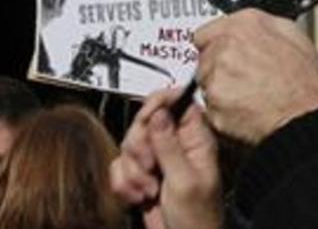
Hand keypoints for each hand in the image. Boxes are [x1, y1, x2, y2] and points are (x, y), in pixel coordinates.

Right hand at [109, 88, 221, 228]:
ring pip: (129, 144)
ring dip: (132, 170)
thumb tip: (161, 112)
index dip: (159, 103)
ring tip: (150, 188)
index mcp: (195, 140)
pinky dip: (123, 183)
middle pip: (145, 121)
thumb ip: (170, 145)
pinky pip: (119, 166)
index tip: (146, 119)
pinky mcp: (141, 176)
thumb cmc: (198, 220)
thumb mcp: (184, 181)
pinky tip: (139, 196)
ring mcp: (157, 161)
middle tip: (151, 167)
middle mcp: (176, 146)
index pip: (178, 101)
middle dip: (140, 146)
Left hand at [194, 9, 317, 143]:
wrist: (306, 117)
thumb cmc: (306, 83)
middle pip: (204, 57)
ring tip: (248, 95)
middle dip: (218, 68)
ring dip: (220, 89)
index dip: (215, 45)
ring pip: (205, 82)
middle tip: (243, 79)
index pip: (206, 32)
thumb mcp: (294, 36)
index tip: (221, 54)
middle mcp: (226, 45)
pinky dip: (223, 110)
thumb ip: (263, 27)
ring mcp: (217, 74)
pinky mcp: (213, 102)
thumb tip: (252, 28)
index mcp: (245, 24)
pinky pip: (209, 106)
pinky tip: (245, 109)